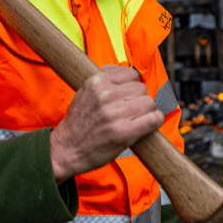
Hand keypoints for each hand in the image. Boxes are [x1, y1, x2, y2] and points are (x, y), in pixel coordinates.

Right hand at [49, 66, 163, 182]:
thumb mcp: (85, 92)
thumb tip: (131, 73)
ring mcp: (114, 113)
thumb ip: (106, 80)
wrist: (67, 148)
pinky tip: (149, 125)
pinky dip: (155, 121)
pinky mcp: (123, 132)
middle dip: (139, 99)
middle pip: (141, 88)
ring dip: (147, 111)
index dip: (132, 86)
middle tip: (132, 111)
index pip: (131, 74)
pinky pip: (153, 119)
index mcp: (97, 81)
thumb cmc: (79, 122)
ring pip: (149, 102)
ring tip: (137, 119)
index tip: (129, 96)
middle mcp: (105, 95)